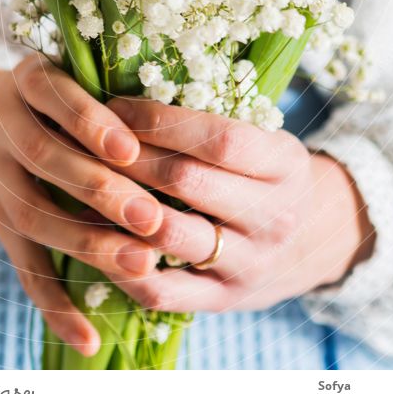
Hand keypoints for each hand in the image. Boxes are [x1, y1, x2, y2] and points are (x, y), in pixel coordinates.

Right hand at [0, 54, 163, 354]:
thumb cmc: (42, 96)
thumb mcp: (61, 74)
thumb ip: (107, 88)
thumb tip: (185, 122)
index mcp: (25, 80)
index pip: (53, 96)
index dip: (90, 123)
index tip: (129, 149)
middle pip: (45, 159)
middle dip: (99, 189)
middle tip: (152, 217)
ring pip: (34, 216)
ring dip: (87, 244)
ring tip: (142, 264)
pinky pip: (21, 266)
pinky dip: (55, 306)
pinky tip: (89, 338)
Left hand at [103, 98, 374, 312]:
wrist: (312, 239)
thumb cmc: (268, 174)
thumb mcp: (264, 137)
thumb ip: (212, 120)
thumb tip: (130, 93)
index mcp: (285, 165)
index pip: (221, 139)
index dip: (162, 122)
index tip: (115, 107)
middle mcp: (274, 216)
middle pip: (188, 182)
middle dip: (129, 158)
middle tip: (85, 141)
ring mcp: (251, 263)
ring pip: (171, 236)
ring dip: (118, 208)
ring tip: (81, 184)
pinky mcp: (225, 301)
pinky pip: (165, 291)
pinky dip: (123, 266)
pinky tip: (95, 239)